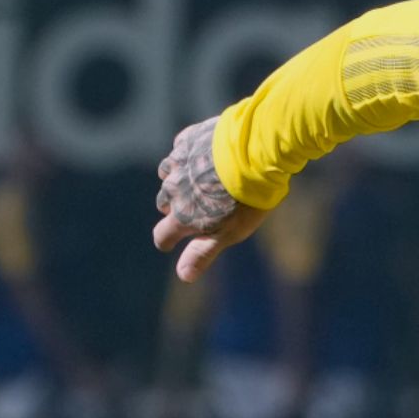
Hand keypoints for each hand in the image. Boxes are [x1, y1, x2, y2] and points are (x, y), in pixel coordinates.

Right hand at [152, 115, 267, 282]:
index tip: (170, 242)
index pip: (162, 235)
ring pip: (168, 175)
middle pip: (163, 203)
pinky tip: (203, 156)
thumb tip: (183, 276)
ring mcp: (178, 163)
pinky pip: (179, 150)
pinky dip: (187, 156)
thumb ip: (203, 254)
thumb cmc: (245, 200)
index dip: (166, 240)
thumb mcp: (229, 233)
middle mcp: (173, 189)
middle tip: (194, 208)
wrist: (255, 154)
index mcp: (181, 216)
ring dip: (178, 180)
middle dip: (174, 208)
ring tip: (199, 182)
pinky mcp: (187, 140)